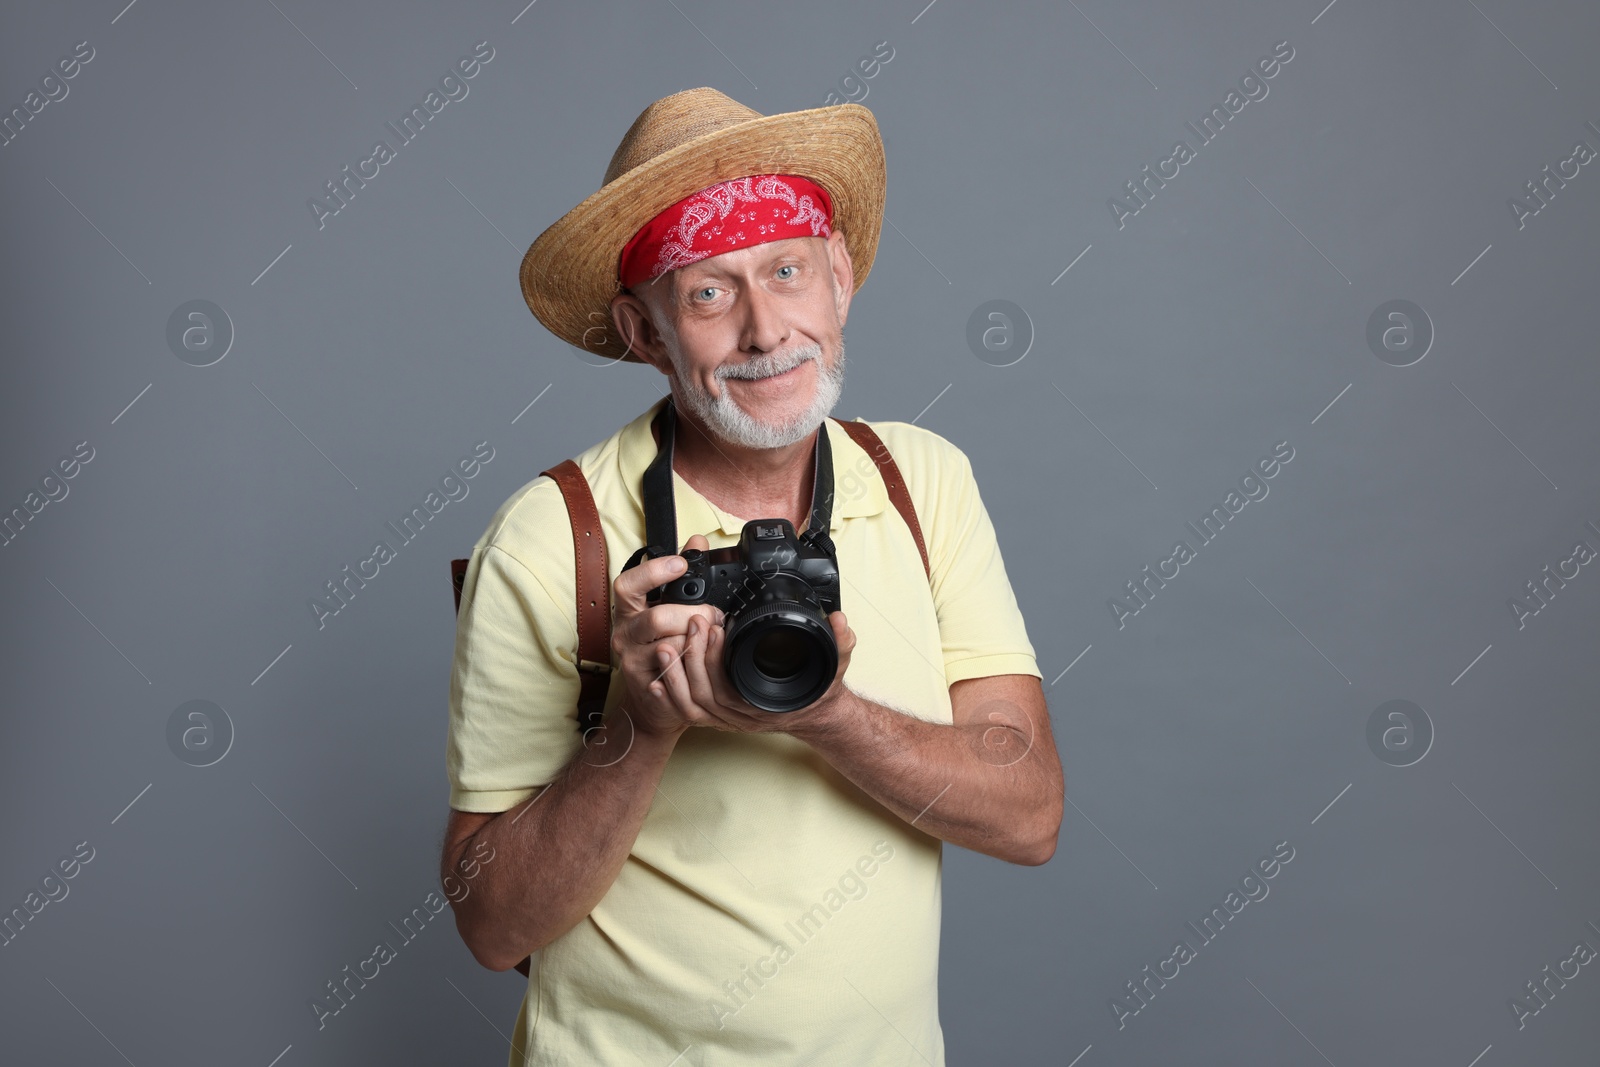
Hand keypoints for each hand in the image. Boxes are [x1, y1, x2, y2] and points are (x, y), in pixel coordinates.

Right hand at [610, 533, 724, 737]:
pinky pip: (675, 669)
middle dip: (694, 614)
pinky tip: (703, 658)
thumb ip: (682, 577)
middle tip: (714, 616)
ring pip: (670, 644)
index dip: (654, 572)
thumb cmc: (662, 648)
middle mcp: (624, 632)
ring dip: (697, 640)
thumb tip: (697, 541)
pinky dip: (694, 662)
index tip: (681, 564)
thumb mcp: (669, 608)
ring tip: (712, 638)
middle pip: (658, 618)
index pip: (628, 584)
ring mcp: (631, 659)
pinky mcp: (644, 682)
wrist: (654, 701)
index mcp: (629, 609)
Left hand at [660, 594, 857, 734]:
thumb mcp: (835, 665)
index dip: (715, 660)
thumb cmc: (820, 691)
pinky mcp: (718, 713)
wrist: (816, 713)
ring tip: (666, 646)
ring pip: (690, 706)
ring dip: (675, 677)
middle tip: (692, 624)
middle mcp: (742, 716)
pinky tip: (657, 677)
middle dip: (691, 659)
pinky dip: (671, 695)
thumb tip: (840, 623)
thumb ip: (840, 643)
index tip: (714, 628)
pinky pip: (688, 711)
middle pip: (703, 695)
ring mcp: (728, 718)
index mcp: (764, 704)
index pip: (729, 688)